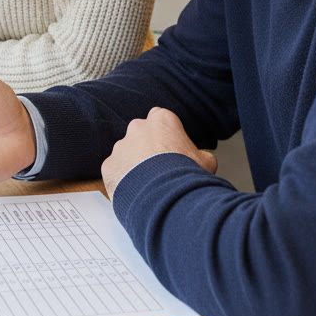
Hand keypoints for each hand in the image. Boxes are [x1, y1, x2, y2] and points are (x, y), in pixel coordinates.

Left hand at [102, 107, 217, 196]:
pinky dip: (122, 180)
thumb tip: (203, 159)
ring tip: (148, 184)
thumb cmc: (187, 176)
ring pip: (126, 153)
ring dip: (133, 164)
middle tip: (158, 168)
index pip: (160, 118)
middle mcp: (138, 128)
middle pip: (140, 134)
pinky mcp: (109, 165)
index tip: (170, 148)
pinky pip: (115, 171)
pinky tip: (136, 192)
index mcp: (162, 120)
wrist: (166, 196)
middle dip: (146, 148)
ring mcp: (121, 146)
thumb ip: (201, 155)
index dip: (165, 134)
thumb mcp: (206, 162)